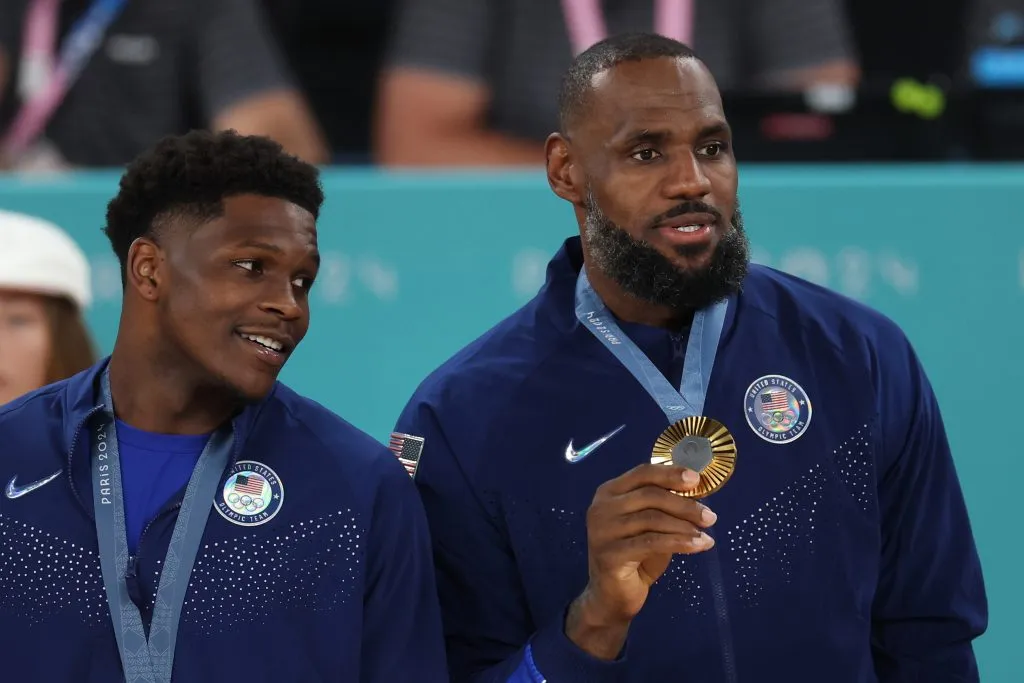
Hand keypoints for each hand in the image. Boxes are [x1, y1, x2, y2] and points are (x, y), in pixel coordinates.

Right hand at [565, 464, 716, 658]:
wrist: (612, 596)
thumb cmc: (634, 557)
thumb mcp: (650, 526)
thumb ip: (663, 507)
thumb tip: (697, 490)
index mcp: (609, 493)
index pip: (643, 473)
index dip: (671, 473)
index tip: (697, 480)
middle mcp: (601, 507)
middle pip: (650, 495)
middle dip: (685, 504)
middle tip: (710, 516)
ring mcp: (602, 530)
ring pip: (653, 519)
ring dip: (685, 525)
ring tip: (706, 535)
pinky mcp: (610, 554)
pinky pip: (652, 542)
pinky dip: (680, 542)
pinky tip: (699, 546)